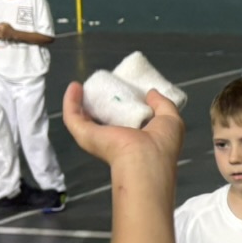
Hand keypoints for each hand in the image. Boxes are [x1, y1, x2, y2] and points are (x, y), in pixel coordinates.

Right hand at [60, 82, 184, 172]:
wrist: (146, 158)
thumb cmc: (162, 143)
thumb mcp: (171, 119)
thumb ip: (163, 104)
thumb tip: (151, 93)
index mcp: (135, 139)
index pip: (125, 122)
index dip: (122, 105)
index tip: (122, 88)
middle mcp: (115, 140)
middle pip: (102, 120)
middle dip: (100, 103)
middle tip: (101, 84)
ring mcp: (98, 139)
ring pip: (84, 119)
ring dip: (79, 102)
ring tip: (80, 85)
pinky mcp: (85, 136)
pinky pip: (73, 117)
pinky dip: (70, 102)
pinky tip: (74, 86)